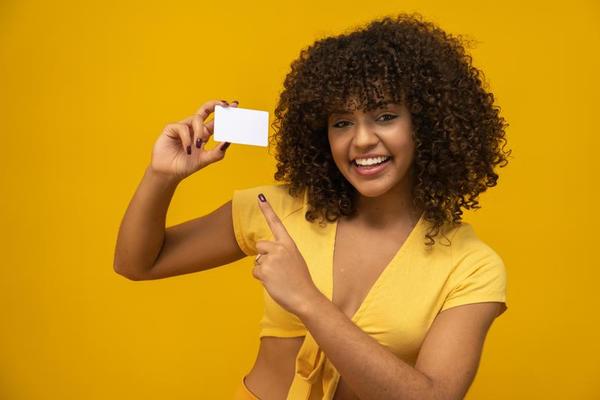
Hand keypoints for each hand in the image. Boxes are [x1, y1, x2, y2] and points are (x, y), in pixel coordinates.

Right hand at [150, 99, 237, 180]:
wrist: (169, 173)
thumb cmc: (186, 165)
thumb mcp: (205, 160)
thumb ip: (218, 152)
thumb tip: (228, 141)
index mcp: (203, 134)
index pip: (215, 120)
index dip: (224, 113)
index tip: (235, 105)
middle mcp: (194, 128)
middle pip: (205, 110)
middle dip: (215, 105)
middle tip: (224, 104)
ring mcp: (183, 127)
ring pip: (196, 119)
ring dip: (200, 131)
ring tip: (198, 144)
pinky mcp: (171, 129)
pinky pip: (182, 127)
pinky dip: (187, 138)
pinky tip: (188, 149)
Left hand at [253, 193, 320, 315]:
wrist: (305, 297)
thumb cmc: (300, 281)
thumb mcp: (295, 260)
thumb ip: (281, 253)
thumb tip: (263, 255)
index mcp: (289, 244)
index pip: (276, 224)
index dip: (267, 210)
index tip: (260, 197)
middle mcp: (279, 248)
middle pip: (260, 245)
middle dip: (263, 256)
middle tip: (277, 270)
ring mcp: (271, 258)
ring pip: (257, 261)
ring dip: (263, 270)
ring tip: (278, 278)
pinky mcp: (264, 270)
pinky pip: (255, 272)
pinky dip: (261, 279)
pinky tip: (274, 283)